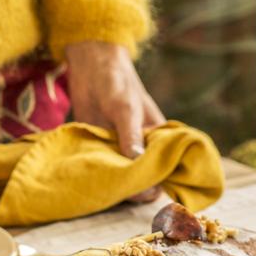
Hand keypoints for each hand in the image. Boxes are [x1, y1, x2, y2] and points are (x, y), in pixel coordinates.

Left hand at [64, 41, 164, 201]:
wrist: (90, 66)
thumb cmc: (116, 82)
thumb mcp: (125, 108)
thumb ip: (131, 135)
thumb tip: (137, 163)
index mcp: (160, 139)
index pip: (166, 171)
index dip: (156, 183)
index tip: (140, 189)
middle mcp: (143, 148)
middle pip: (144, 180)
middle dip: (134, 188)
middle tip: (117, 188)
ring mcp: (121, 150)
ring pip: (123, 179)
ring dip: (114, 185)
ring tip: (102, 184)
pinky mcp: (102, 150)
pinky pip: (104, 171)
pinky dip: (99, 177)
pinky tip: (90, 178)